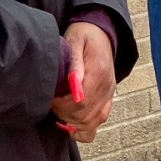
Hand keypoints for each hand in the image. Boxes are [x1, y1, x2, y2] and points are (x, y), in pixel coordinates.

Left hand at [50, 21, 116, 142]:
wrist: (101, 32)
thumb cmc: (84, 35)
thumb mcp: (75, 41)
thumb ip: (74, 63)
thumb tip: (74, 84)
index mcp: (99, 72)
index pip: (81, 102)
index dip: (62, 106)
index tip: (51, 99)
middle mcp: (107, 86)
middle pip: (85, 115)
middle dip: (64, 115)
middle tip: (52, 104)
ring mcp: (109, 94)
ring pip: (92, 122)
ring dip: (73, 122)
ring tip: (59, 111)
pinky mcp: (108, 98)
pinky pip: (100, 120)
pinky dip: (85, 127)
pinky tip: (72, 124)